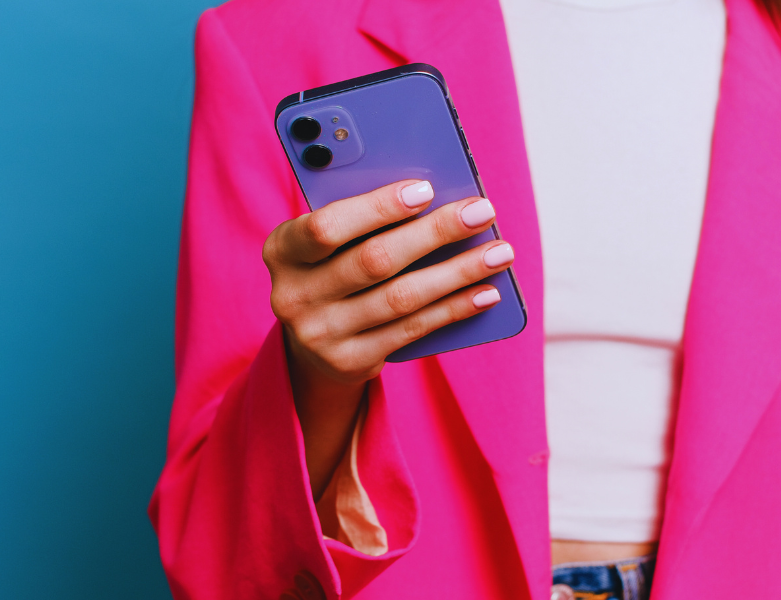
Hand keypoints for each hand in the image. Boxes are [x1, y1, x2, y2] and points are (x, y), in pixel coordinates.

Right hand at [262, 179, 514, 496]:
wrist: (314, 342)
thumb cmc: (333, 267)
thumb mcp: (330, 242)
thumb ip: (361, 218)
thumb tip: (435, 196)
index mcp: (281, 250)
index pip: (326, 226)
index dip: (378, 207)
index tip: (427, 189)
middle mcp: (292, 295)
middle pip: (374, 260)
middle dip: (435, 233)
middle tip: (482, 211)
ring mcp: (320, 334)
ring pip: (401, 298)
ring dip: (457, 272)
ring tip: (498, 252)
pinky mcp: (349, 362)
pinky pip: (413, 330)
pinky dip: (454, 308)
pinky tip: (486, 291)